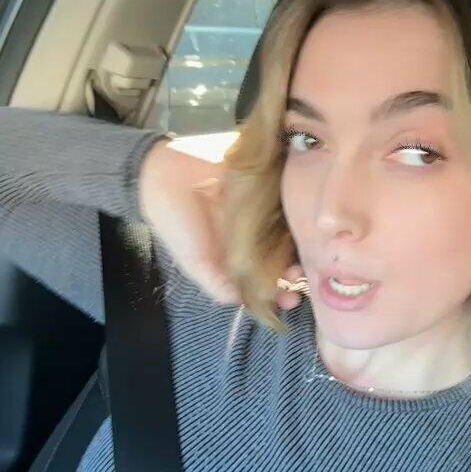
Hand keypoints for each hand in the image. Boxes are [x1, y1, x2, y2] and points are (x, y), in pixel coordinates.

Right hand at [139, 136, 307, 309]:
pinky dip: (298, 209)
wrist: (164, 169)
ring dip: (299, 245)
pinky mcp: (266, 183)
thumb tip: (240, 302)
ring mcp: (262, 210)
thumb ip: (214, 281)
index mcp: (235, 256)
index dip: (279, 291)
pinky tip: (306, 222)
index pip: (264, 279)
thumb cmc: (174, 218)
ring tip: (304, 256)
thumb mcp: (192, 259)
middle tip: (301, 277)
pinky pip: (287, 198)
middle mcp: (253, 236)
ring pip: (289, 230)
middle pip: (283, 257)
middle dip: (294, 271)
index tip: (290, 300)